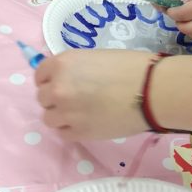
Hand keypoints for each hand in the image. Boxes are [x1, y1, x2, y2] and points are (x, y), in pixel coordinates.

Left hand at [35, 49, 149, 140]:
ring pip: (49, 118)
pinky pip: (64, 133)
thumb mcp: (95, 58)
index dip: (51, 79)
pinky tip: (88, 122)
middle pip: (42, 98)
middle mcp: (58, 88)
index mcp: (62, 63)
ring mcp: (66, 112)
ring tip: (81, 113)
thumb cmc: (130, 66)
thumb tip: (67, 81)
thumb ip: (75, 69)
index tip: (62, 82)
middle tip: (76, 98)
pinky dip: (72, 129)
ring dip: (62, 115)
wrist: (152, 90)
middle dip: (56, 98)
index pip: (40, 75)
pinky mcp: (78, 133)